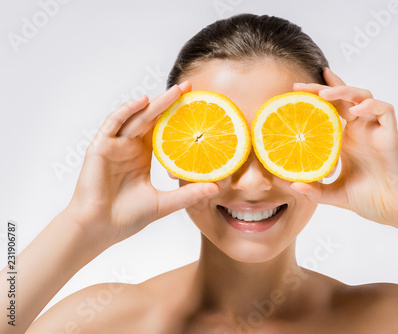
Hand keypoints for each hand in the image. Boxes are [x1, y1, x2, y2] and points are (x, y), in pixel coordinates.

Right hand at [66, 81, 218, 245]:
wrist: (100, 228)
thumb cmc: (127, 217)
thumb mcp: (164, 203)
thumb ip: (188, 194)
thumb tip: (216, 188)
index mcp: (143, 157)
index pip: (164, 131)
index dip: (178, 119)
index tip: (198, 108)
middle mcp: (130, 148)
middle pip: (153, 119)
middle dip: (170, 103)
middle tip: (190, 88)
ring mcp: (115, 145)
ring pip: (137, 117)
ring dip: (155, 103)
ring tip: (175, 91)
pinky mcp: (101, 146)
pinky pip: (114, 123)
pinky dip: (127, 110)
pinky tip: (144, 102)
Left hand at [290, 68, 397, 235]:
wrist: (397, 209)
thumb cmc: (370, 199)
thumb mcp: (335, 194)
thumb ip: (315, 191)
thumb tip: (293, 185)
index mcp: (345, 140)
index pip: (330, 109)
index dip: (316, 96)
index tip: (295, 90)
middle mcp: (359, 130)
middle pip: (341, 98)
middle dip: (321, 88)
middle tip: (300, 87)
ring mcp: (375, 130)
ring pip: (363, 96)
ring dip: (344, 91)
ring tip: (324, 94)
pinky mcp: (390, 134)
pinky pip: (385, 110)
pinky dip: (371, 105)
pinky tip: (356, 110)